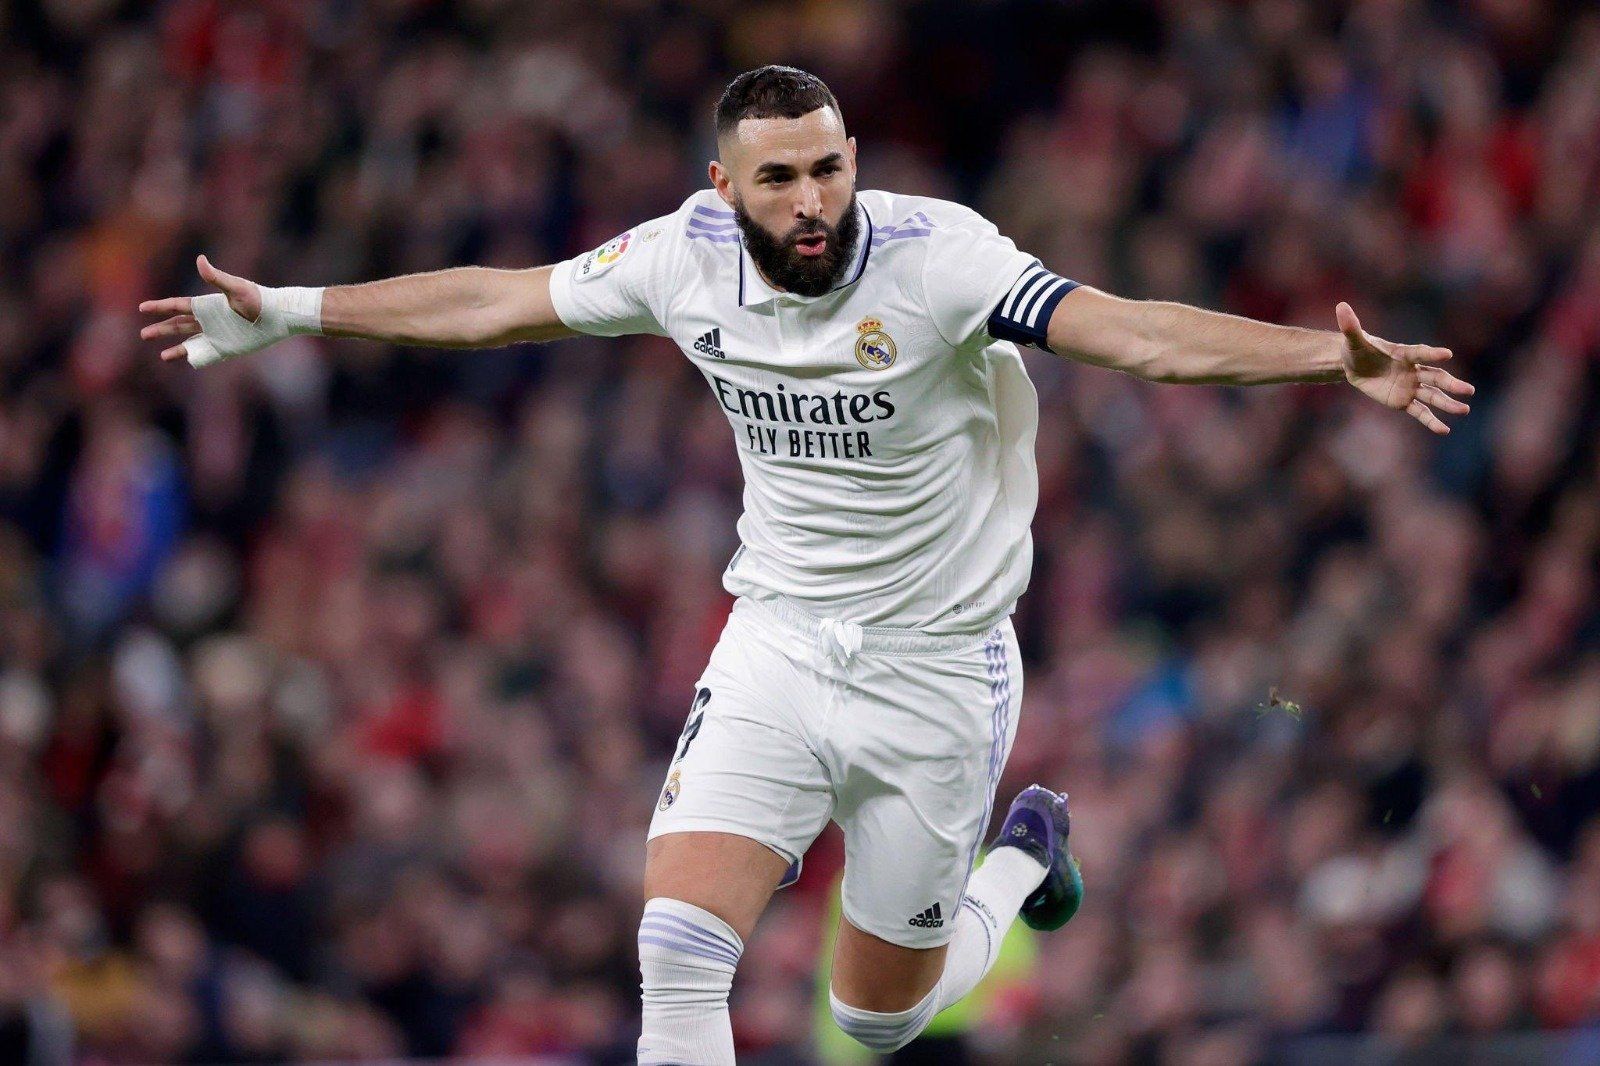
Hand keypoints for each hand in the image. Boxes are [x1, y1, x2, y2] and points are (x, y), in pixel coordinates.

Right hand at [139, 255, 262, 362]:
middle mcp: (208, 320)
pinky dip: (194, 358)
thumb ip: (216, 277)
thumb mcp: (236, 287)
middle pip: (178, 325)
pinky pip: (205, 355)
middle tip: (143, 334)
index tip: (142, 307)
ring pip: (189, 342)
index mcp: (206, 305)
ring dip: (175, 348)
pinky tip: (185, 362)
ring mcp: (216, 335)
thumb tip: (199, 259)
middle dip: (161, 329)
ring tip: (161, 355)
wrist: (277, 316)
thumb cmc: (259, 298)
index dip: (159, 306)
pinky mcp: (226, 348)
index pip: (177, 305)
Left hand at [1336, 302, 1473, 434]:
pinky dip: (1431, 421)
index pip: (1420, 353)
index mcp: (1403, 354)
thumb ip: (1350, 326)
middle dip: (1451, 384)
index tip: (1446, 354)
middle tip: (1468, 390)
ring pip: (1432, 396)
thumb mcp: (1352, 340)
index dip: (1432, 354)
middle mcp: (1412, 370)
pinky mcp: (1404, 401)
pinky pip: (1420, 412)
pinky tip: (1444, 430)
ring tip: (1464, 409)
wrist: (1355, 366)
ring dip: (1448, 403)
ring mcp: (1411, 386)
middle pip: (1435, 377)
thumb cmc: (1357, 350)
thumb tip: (1341, 306)